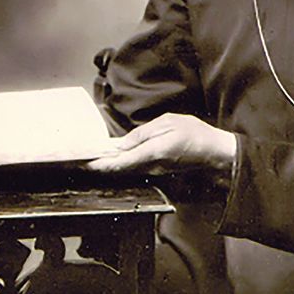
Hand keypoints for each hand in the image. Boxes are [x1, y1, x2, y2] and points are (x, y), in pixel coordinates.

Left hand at [87, 113, 236, 176]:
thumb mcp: (167, 123)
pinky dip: (120, 164)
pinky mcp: (157, 169)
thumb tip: (122, 144)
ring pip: (125, 170)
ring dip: (108, 166)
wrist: (214, 152)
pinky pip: (134, 168)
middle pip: (118, 169)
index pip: (119, 163)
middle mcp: (150, 166)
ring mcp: (154, 170)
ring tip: (90, 159)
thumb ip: (143, 134)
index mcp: (151, 153)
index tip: (82, 163)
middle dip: (98, 166)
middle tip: (79, 161)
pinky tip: (112, 158)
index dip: (99, 164)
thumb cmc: (194, 134)